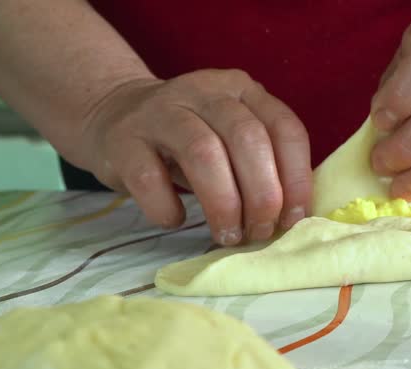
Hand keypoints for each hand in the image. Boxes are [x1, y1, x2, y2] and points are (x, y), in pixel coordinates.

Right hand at [81, 71, 311, 245]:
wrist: (115, 116)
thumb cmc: (188, 140)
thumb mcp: (230, 137)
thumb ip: (262, 164)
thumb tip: (291, 218)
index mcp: (242, 90)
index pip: (284, 128)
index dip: (296, 179)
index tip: (293, 219)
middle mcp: (203, 91)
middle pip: (247, 139)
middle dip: (261, 196)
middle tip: (258, 233)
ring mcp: (159, 111)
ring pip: (203, 153)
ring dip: (223, 204)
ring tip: (227, 235)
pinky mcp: (123, 139)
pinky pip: (149, 178)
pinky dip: (168, 208)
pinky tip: (176, 219)